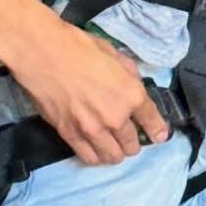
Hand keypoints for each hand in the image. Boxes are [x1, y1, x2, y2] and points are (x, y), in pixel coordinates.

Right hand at [7, 16, 169, 165]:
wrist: (45, 55)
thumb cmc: (80, 48)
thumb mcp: (115, 55)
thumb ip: (129, 75)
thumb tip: (133, 85)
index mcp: (131, 94)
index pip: (152, 121)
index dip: (158, 130)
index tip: (160, 136)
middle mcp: (116, 117)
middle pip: (132, 145)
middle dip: (134, 143)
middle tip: (130, 137)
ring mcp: (92, 130)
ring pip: (112, 157)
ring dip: (116, 153)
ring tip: (114, 147)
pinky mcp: (70, 136)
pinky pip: (89, 158)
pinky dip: (96, 157)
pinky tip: (96, 151)